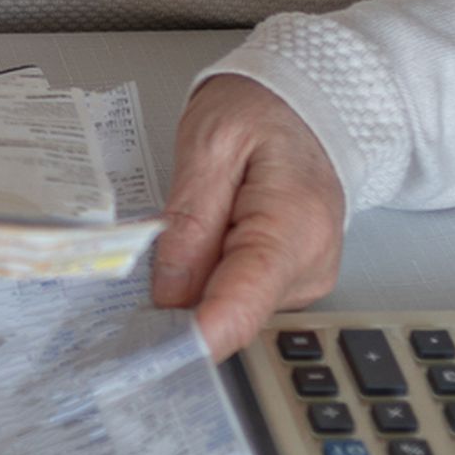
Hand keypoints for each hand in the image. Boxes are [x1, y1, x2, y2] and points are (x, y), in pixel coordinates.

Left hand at [147, 73, 347, 356]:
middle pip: (231, 313)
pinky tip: (205, 241)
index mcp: (293, 228)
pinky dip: (211, 278)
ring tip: (190, 225)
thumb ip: (189, 219)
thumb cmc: (262, 110)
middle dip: (182, 301)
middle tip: (144, 261)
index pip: (240, 307)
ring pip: (231, 307)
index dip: (190, 338)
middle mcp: (311, 265)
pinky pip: (240, 294)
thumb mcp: (209, 144)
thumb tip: (169, 294)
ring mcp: (307, 277)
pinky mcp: (294, 280)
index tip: (144, 353)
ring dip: (196, 284)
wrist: (307, 101)